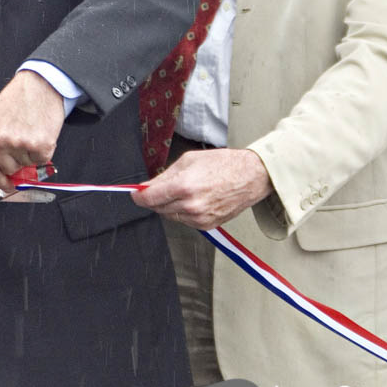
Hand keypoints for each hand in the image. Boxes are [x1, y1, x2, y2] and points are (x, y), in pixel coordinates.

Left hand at [0, 71, 64, 190]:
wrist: (40, 84)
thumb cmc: (19, 98)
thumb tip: (4, 169)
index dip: (0, 180)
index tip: (7, 185)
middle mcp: (0, 141)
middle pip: (9, 170)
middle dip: (18, 163)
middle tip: (25, 147)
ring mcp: (19, 144)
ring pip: (27, 165)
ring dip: (31, 154)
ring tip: (31, 133)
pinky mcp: (39, 146)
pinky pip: (42, 160)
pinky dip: (44, 151)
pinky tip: (41, 134)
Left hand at [132, 147, 271, 228]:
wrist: (251, 177)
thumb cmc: (224, 165)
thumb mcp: (188, 161)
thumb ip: (164, 176)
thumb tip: (147, 186)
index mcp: (183, 187)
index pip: (149, 199)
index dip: (139, 196)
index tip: (135, 194)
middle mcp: (191, 206)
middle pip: (158, 208)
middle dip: (154, 199)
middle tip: (159, 188)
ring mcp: (200, 218)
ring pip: (170, 216)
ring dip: (169, 206)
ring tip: (183, 191)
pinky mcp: (207, 226)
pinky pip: (185, 221)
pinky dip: (183, 212)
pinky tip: (192, 200)